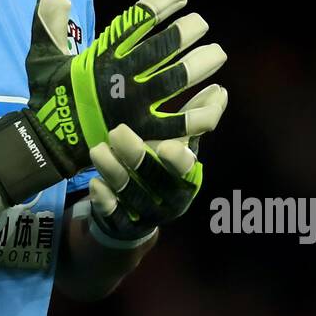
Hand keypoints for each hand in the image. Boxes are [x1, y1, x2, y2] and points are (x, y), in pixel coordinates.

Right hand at [23, 0, 225, 172]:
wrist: (49, 145)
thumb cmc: (51, 98)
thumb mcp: (43, 58)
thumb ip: (49, 24)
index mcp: (100, 57)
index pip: (136, 21)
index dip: (161, 3)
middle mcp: (121, 78)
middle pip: (163, 48)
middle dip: (187, 32)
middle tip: (201, 24)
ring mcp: (136, 108)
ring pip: (178, 80)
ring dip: (202, 64)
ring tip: (217, 53)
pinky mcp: (147, 135)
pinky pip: (184, 123)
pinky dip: (205, 110)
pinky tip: (217, 95)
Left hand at [88, 84, 228, 242]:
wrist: (137, 215)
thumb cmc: (161, 168)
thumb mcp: (179, 146)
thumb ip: (195, 119)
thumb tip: (220, 90)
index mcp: (186, 178)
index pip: (185, 169)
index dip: (178, 160)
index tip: (168, 145)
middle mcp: (169, 199)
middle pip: (155, 179)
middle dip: (137, 157)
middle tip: (118, 131)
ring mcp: (144, 214)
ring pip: (130, 194)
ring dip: (114, 171)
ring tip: (98, 150)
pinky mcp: (120, 224)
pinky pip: (112, 214)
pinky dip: (104, 199)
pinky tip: (95, 183)